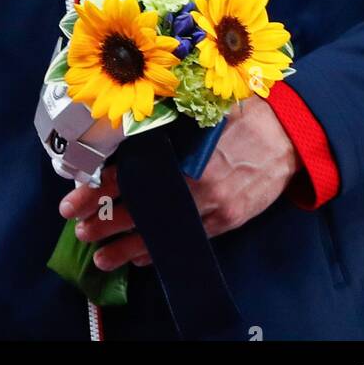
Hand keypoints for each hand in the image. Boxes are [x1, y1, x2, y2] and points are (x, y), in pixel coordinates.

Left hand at [58, 94, 300, 270]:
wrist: (290, 136)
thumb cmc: (246, 113)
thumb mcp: (207, 106)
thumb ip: (172, 116)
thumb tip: (134, 115)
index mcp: (186, 156)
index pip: (131, 176)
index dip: (99, 189)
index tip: (73, 198)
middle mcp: (195, 187)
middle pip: (140, 210)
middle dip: (105, 222)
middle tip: (78, 230)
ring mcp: (212, 209)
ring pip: (162, 233)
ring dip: (127, 247)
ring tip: (100, 258)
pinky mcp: (226, 221)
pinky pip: (188, 241)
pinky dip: (163, 250)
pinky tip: (141, 258)